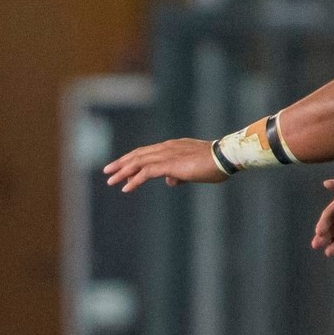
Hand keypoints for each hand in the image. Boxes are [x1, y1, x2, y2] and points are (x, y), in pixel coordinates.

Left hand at [102, 139, 229, 191]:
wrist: (225, 157)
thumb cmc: (215, 164)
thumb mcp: (194, 171)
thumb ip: (180, 174)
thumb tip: (170, 181)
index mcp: (172, 147)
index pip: (147, 152)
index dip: (133, 159)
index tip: (122, 167)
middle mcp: (167, 148)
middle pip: (138, 154)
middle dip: (121, 163)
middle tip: (108, 171)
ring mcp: (167, 154)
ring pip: (138, 162)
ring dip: (122, 171)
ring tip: (111, 180)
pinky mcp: (169, 164)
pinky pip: (146, 172)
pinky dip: (134, 180)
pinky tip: (126, 188)